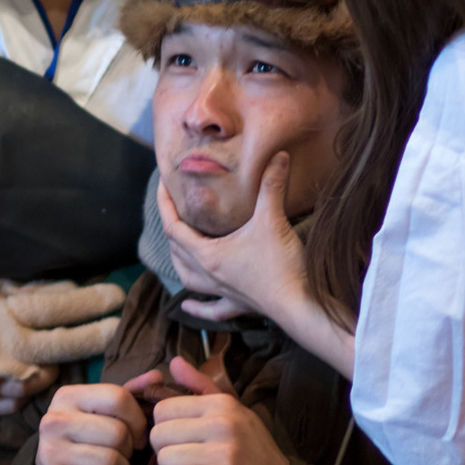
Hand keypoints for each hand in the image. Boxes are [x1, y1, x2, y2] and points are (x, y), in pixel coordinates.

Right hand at [0, 277, 127, 420]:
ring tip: (31, 359)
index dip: (92, 303)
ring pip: (44, 381)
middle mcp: (4, 347)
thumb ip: (32, 293)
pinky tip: (8, 380)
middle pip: (62, 346)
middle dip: (96, 338)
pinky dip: (21, 392)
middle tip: (119, 331)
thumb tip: (75, 287)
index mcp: (5, 313)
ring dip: (48, 372)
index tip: (119, 297)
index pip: (58, 307)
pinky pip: (20, 401)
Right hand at [36, 383, 146, 464]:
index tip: (139, 435)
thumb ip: (129, 394)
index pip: (117, 397)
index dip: (137, 419)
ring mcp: (51, 451)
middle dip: (129, 449)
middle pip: (117, 431)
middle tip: (123, 456)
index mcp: (67, 396)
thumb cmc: (86, 444)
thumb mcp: (103, 414)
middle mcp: (54, 420)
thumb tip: (157, 376)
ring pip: (111, 459)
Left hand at [148, 355, 289, 464]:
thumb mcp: (234, 412)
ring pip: (165, 458)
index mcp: (222, 403)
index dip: (164, 427)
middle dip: (163, 451)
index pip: (163, 409)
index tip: (177, 440)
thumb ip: (200, 386)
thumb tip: (174, 361)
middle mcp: (223, 423)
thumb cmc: (253, 452)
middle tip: (180, 460)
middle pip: (159, 434)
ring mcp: (225, 453)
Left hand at [159, 152, 307, 325]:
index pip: (174, 227)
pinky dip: (197, 308)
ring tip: (178, 249)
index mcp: (208, 255)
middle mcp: (209, 275)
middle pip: (177, 250)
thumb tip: (277, 155)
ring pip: (188, 279)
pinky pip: (212, 310)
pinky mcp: (239, 305)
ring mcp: (223, 292)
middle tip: (175, 207)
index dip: (165, 204)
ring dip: (179, 262)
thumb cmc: (281, 265)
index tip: (163, 185)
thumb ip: (272, 185)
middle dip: (172, 227)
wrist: (301, 306)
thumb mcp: (273, 220)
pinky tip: (188, 306)